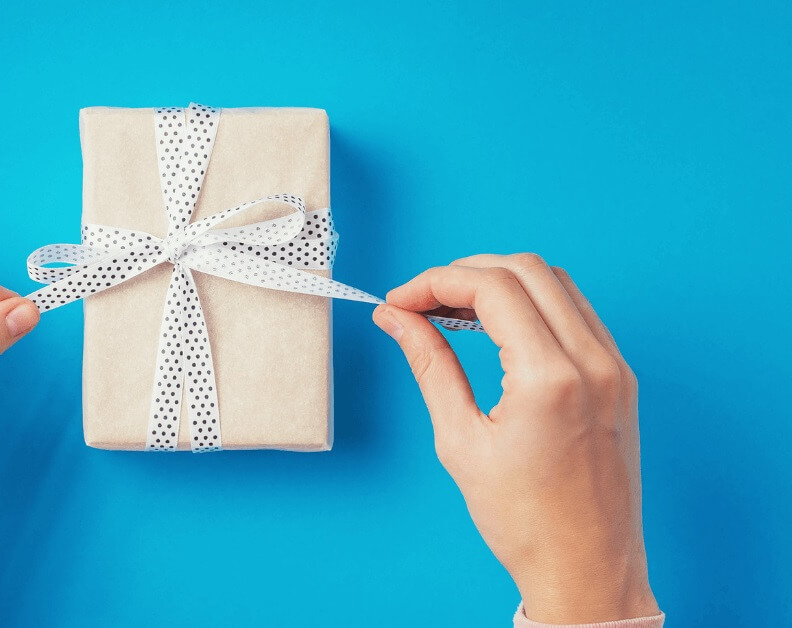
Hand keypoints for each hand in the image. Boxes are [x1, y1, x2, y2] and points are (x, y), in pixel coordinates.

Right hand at [373, 253, 659, 622]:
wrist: (587, 568)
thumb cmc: (525, 520)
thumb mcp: (461, 441)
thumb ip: (430, 366)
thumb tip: (397, 320)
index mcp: (551, 379)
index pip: (492, 288)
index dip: (435, 282)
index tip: (400, 302)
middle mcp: (593, 362)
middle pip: (526, 269)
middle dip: (464, 272)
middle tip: (421, 300)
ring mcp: (614, 367)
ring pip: (556, 281)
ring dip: (500, 281)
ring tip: (452, 310)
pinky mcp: (620, 378)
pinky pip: (577, 311)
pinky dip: (532, 303)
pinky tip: (496, 328)